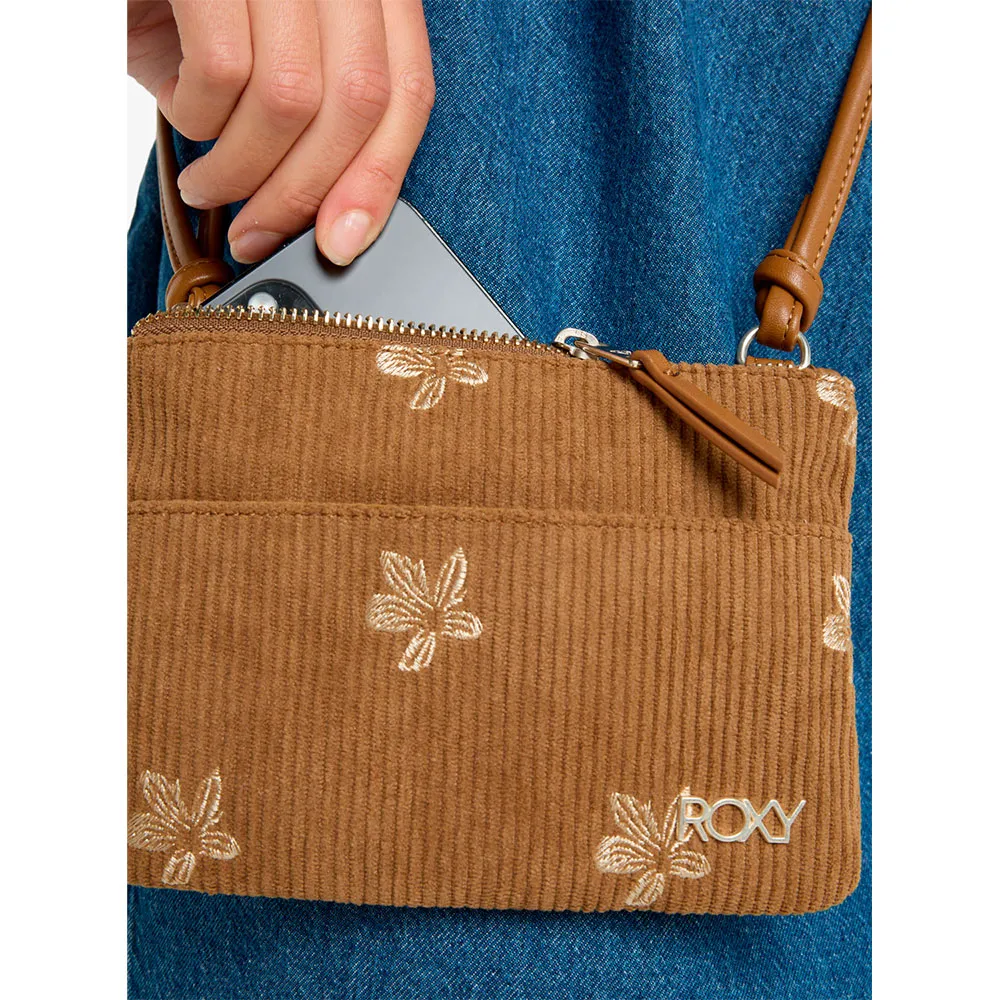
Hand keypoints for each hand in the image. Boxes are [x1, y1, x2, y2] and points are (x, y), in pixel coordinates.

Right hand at [127, 0, 434, 264]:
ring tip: (208, 186)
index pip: (407, 91)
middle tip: (258, 234)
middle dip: (303, 194)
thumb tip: (314, 217)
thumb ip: (302, 120)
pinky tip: (184, 116)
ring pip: (293, 97)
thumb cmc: (193, 1)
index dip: (379, 179)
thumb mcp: (263, 49)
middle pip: (358, 104)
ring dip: (242, 170)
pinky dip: (198, 117)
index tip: (342, 241)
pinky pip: (224, 68)